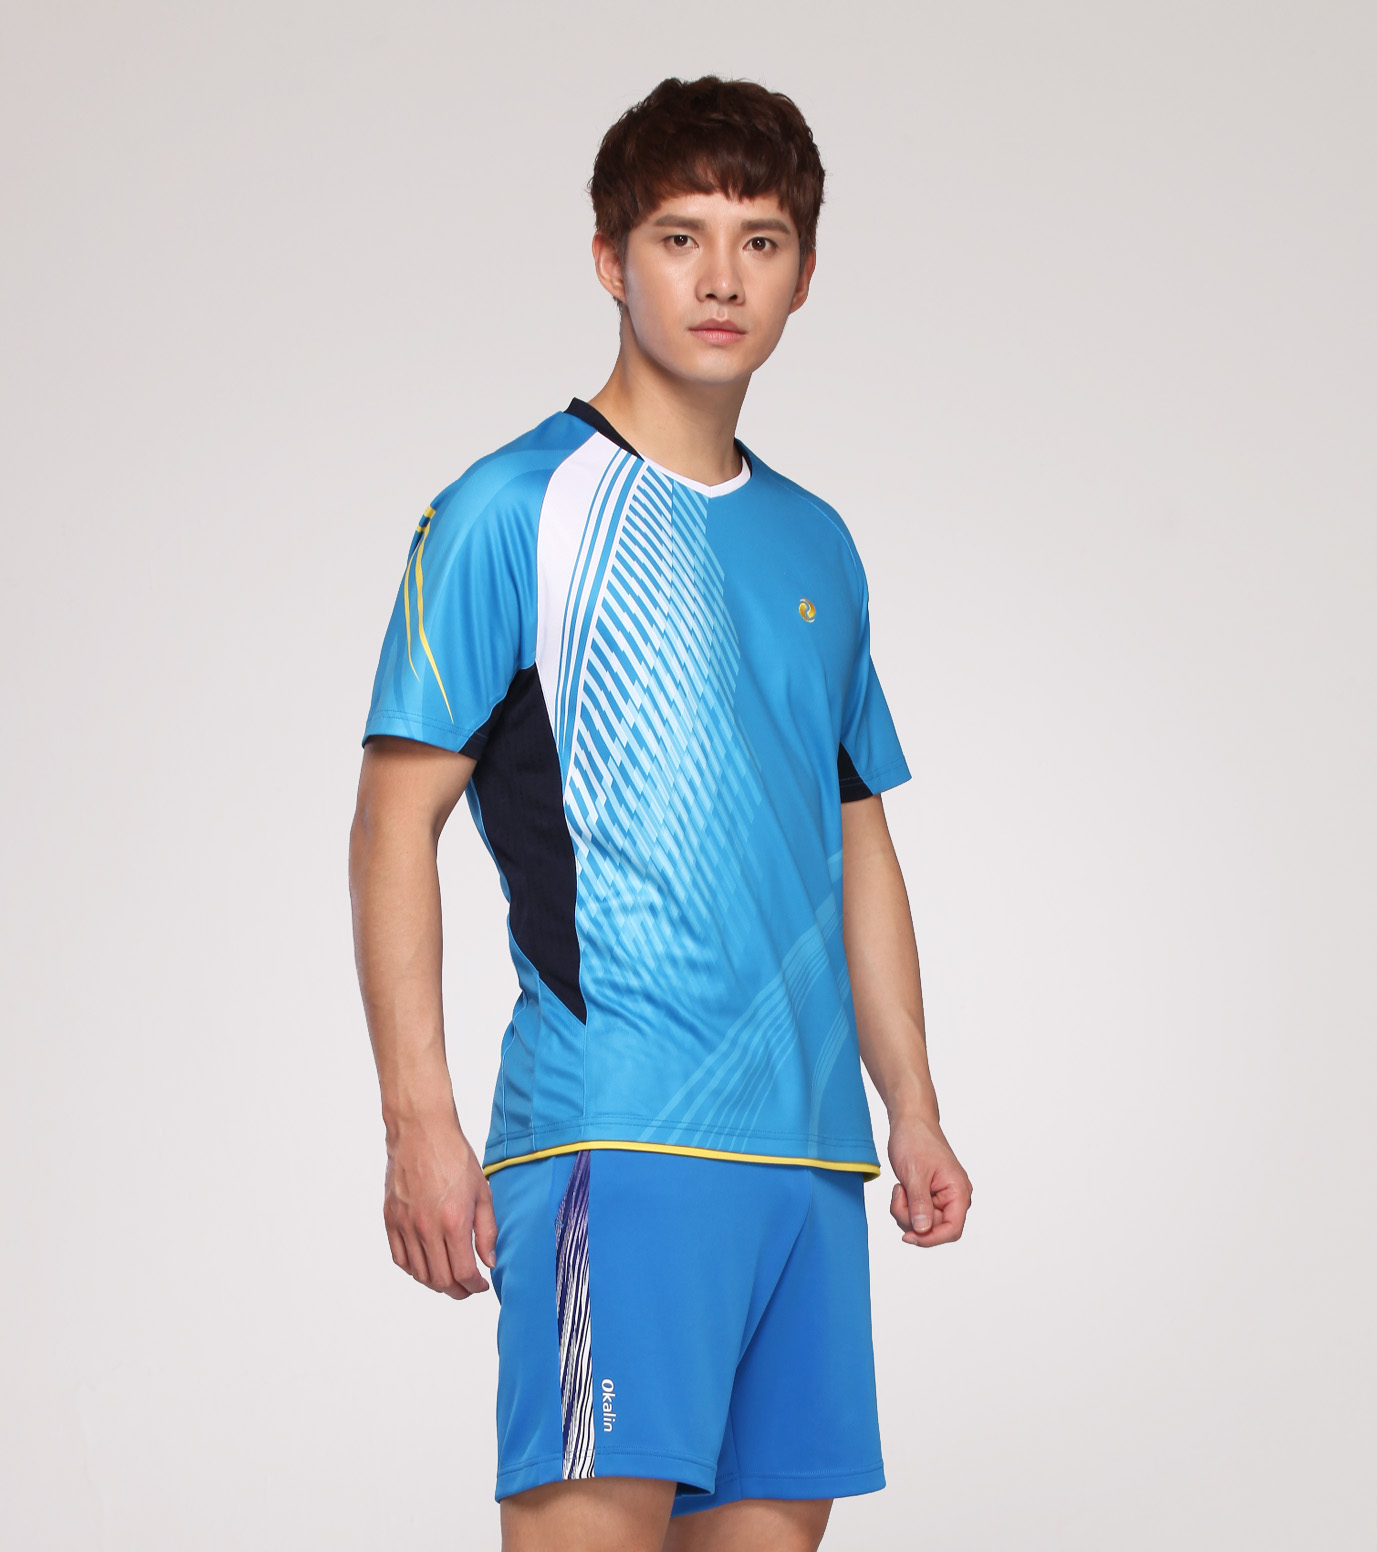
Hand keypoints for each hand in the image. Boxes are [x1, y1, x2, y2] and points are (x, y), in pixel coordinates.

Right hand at [382, 1110, 497, 1297]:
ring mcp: (405, 1225)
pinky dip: (414, 1270)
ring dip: (436, 1284)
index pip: (464, 1272)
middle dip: (458, 1291)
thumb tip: (489, 1261)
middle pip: (441, 1280)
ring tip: (449, 1279)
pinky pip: (399, 1258)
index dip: (475, 1286)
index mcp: (454, 1221)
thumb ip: (487, 1230)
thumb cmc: (454, 1156)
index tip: (481, 1285)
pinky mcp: (391, 1219)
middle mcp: (427, 1228)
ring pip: (419, 1273)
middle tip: (468, 1288)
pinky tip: (426, 1266)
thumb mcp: (483, 1191)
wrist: (421, 1132)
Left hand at [887, 1114, 971, 1247]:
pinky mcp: (929, 1196)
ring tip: (899, 1188)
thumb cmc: (915, 1140)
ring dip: (905, 1212)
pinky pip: (916, 1213)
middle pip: (934, 1229)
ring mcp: (941, 1197)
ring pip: (923, 1224)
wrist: (910, 1121)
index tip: (909, 1236)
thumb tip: (923, 1230)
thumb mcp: (915, 1173)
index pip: (952, 1230)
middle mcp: (954, 1197)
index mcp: (959, 1192)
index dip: (931, 1238)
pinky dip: (904, 1206)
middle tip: (898, 1196)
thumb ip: (919, 1204)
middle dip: (911, 1219)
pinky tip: (901, 1188)